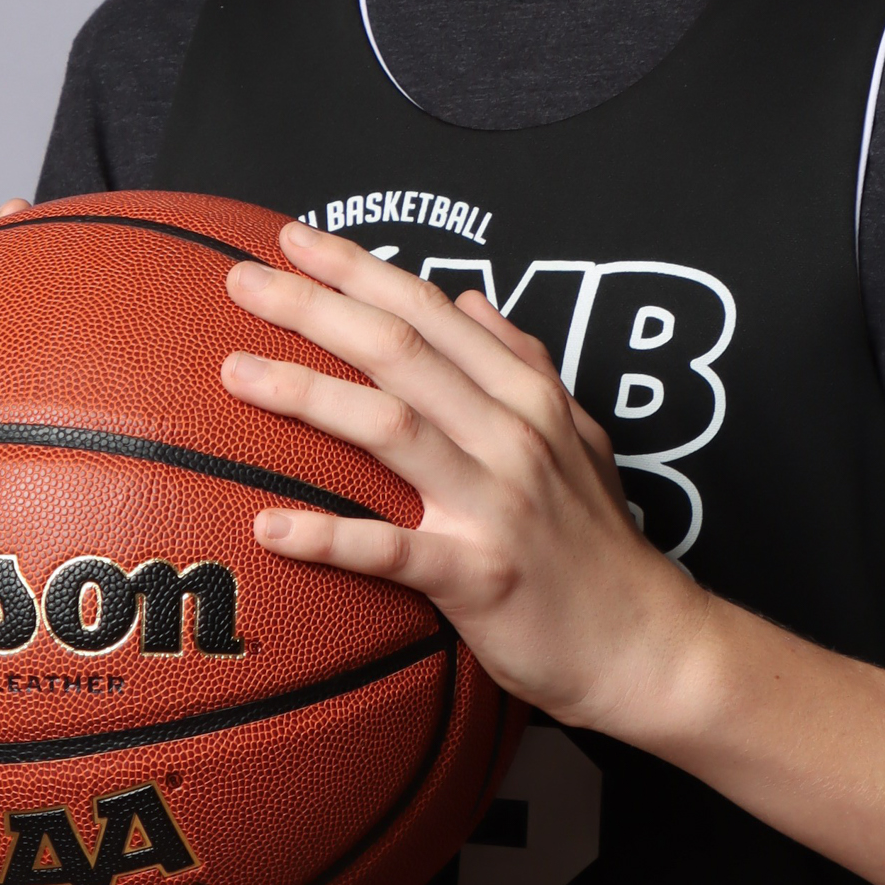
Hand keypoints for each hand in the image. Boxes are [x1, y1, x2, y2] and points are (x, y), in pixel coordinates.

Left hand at [220, 223, 710, 736]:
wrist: (648, 646)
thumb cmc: (600, 546)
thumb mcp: (579, 435)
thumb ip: (523, 362)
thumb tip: (468, 300)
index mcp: (528, 397)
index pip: (430, 312)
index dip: (359, 270)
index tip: (293, 239)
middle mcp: (512, 437)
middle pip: (399, 351)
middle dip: (315, 307)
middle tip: (242, 280)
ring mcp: (497, 506)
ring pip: (391, 429)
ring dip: (307, 394)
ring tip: (235, 373)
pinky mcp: (481, 579)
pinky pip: (394, 551)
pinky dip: (330, 537)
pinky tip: (269, 528)